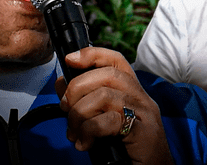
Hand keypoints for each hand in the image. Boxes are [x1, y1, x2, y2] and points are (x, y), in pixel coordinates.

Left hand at [55, 47, 174, 164]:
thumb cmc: (127, 151)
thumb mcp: (103, 121)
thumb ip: (85, 102)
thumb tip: (61, 83)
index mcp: (133, 93)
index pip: (116, 61)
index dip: (92, 54)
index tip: (70, 59)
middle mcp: (142, 98)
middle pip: (107, 74)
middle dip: (77, 88)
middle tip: (66, 109)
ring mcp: (145, 114)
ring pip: (104, 96)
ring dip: (80, 114)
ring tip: (76, 132)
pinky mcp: (144, 132)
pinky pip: (108, 121)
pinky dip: (89, 131)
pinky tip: (85, 144)